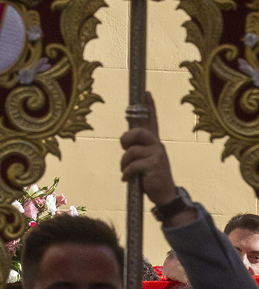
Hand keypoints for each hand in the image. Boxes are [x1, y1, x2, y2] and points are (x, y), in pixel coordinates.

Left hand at [120, 94, 191, 218]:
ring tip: (127, 172)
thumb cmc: (151, 177)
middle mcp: (158, 145)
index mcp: (155, 142)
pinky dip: (126, 173)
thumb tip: (126, 139)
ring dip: (124, 164)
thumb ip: (138, 148)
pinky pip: (132, 165)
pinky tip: (128, 179)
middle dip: (125, 140)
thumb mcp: (145, 160)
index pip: (153, 120)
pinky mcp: (154, 165)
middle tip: (124, 150)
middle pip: (137, 132)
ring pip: (131, 152)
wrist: (165, 195)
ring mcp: (157, 154)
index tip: (146, 92)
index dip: (149, 106)